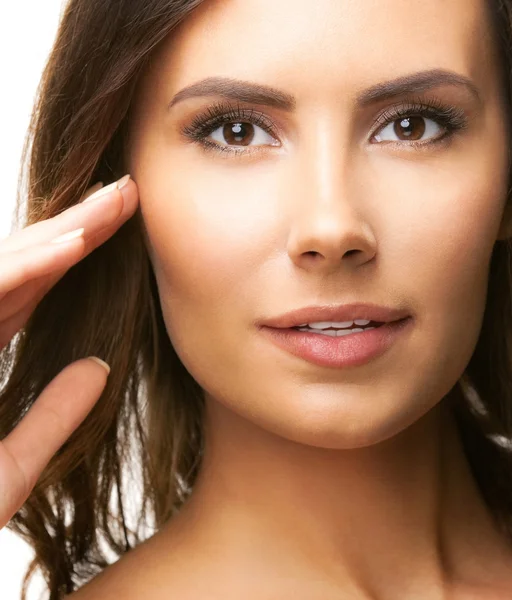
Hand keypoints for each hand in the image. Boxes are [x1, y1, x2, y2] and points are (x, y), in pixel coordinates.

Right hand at [0, 175, 137, 528]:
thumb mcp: (12, 465)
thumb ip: (55, 415)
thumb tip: (99, 368)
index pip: (37, 289)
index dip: (80, 255)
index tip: (122, 226)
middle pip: (28, 267)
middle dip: (79, 225)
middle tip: (128, 191)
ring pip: (6, 269)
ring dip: (62, 233)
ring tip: (116, 201)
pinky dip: (26, 270)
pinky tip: (75, 246)